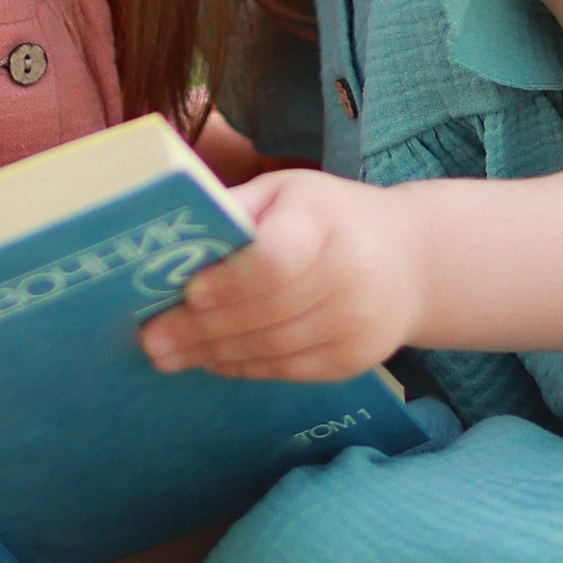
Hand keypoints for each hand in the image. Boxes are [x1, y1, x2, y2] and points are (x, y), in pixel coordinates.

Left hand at [139, 169, 420, 383]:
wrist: (411, 261)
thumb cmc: (329, 217)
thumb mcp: (287, 192)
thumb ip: (236, 210)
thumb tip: (172, 238)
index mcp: (326, 219)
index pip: (277, 260)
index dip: (231, 281)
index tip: (189, 292)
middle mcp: (349, 274)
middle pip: (267, 311)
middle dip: (202, 329)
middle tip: (152, 339)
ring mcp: (356, 324)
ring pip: (272, 348)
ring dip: (213, 354)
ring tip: (168, 355)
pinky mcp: (354, 360)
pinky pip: (287, 370)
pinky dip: (243, 367)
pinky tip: (210, 360)